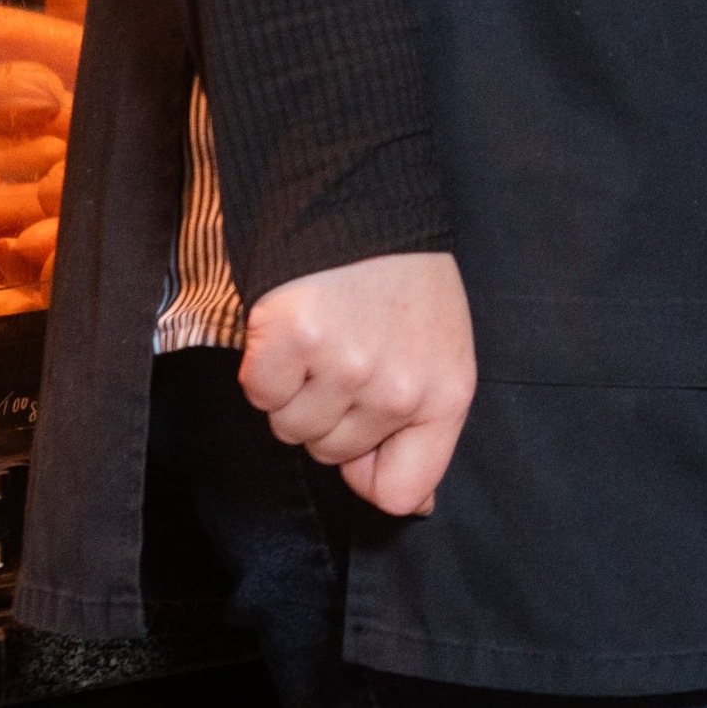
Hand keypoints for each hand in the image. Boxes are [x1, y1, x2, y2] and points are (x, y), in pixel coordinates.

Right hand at [236, 250, 476, 515]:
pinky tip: (294, 325)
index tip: (365, 431)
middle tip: (347, 349)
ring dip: (295, 389)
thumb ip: (426, 427)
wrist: (365, 200)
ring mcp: (345, 367)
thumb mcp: (442, 349)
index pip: (401, 492)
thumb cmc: (403, 281)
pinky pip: (260, 394)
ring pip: (291, 428)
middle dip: (330, 412)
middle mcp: (398, 390)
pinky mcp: (292, 342)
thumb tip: (416, 507)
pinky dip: (264, 365)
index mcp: (446, 393)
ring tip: (325, 333)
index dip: (370, 469)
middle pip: (332, 456)